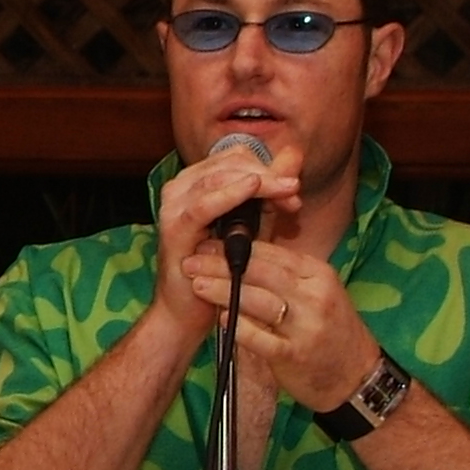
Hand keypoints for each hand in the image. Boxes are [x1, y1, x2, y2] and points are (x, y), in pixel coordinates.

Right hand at [150, 143, 302, 335]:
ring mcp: (174, 206)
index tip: (294, 187)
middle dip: (267, 173)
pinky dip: (230, 194)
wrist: (189, 312)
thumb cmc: (220, 271)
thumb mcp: (253, 226)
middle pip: (229, 162)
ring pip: (218, 176)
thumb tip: (295, 157)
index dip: (269, 166)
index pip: (237, 156)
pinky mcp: (174, 229)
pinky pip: (203, 204)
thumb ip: (271, 195)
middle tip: (294, 190)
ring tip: (286, 189)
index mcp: (197, 181)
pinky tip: (253, 188)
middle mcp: (181, 187)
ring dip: (257, 181)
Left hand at [179, 233, 379, 415]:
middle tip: (192, 259)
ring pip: (259, 301)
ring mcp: (305, 327)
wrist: (357, 376)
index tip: (209, 242)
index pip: (273, 254)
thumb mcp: (318, 293)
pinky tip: (221, 319)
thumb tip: (246, 255)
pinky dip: (240, 327)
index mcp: (318, 275)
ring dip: (224, 291)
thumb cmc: (331, 331)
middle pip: (262, 272)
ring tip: (197, 284)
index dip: (237, 246)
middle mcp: (313, 297)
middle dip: (222, 263)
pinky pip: (262, 339)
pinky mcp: (295, 356)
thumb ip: (288, 276)